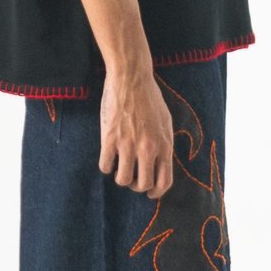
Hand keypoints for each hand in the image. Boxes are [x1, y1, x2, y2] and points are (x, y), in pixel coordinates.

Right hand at [98, 71, 173, 198]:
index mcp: (164, 145)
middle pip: (143, 185)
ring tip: (119, 166)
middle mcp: (148, 148)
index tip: (149, 192)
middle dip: (136, 185)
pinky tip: (108, 156)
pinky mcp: (109, 138)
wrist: (131, 78)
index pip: (164, 182)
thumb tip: (160, 164)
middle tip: (132, 177)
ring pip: (123, 180)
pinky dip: (106, 166)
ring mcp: (128, 144)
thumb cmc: (149, 98)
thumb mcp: (165, 122)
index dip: (156, 192)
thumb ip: (164, 144)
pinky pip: (106, 166)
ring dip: (120, 177)